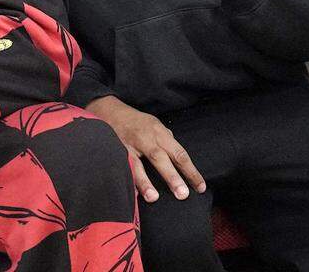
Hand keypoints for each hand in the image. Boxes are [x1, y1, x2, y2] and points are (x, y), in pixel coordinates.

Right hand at [86, 95, 204, 201]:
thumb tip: (179, 158)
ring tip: (153, 197)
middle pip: (159, 157)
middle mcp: (144, 138)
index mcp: (159, 133)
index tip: (200, 187)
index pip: (178, 153)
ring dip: (145, 181)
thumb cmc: (136, 121)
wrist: (109, 111)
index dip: (190, 171)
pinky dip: (126, 179)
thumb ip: (167, 141)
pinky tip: (130, 194)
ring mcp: (128, 146)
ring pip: (137, 164)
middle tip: (182, 194)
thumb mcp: (155, 125)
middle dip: (172, 177)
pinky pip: (121, 167)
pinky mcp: (114, 151)